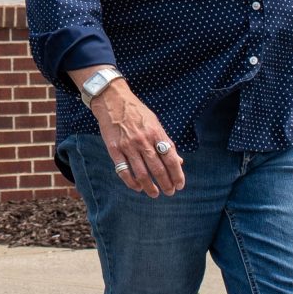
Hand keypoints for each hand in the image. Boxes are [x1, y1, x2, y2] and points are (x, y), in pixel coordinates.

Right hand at [87, 78, 183, 196]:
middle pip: (157, 169)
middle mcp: (143, 141)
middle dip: (166, 184)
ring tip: (155, 194)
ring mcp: (128, 146)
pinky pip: (123, 171)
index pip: (171, 159)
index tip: (180, 185)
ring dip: (150, 187)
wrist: (113, 100)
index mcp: (156, 133)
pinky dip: (131, 182)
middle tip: (169, 192)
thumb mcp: (155, 123)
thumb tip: (179, 161)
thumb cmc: (137, 112)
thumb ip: (166, 142)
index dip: (177, 174)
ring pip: (141, 173)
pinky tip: (137, 187)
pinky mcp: (114, 149)